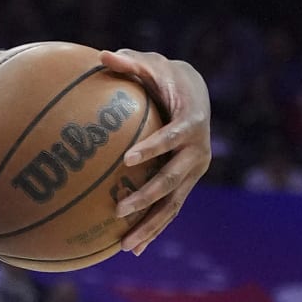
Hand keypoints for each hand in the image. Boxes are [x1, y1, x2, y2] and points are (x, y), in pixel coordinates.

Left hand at [101, 49, 212, 255]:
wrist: (196, 92)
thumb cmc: (165, 76)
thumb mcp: (151, 64)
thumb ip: (129, 62)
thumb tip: (102, 54)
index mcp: (191, 123)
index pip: (173, 137)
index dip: (154, 148)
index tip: (128, 159)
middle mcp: (198, 152)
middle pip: (174, 179)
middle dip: (147, 196)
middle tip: (118, 208)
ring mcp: (194, 171)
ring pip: (173, 204)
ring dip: (150, 225)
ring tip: (125, 245)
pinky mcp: (186, 183)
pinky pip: (170, 209)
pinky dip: (153, 228)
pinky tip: (131, 248)